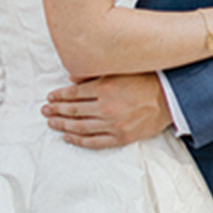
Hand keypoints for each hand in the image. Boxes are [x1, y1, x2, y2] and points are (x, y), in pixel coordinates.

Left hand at [43, 73, 171, 148]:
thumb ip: (94, 74)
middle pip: (73, 110)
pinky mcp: (120, 137)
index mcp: (104, 88)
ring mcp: (113, 125)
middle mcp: (106, 107)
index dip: (59, 96)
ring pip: (80, 127)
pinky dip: (78, 140)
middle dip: (56, 110)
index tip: (49, 97)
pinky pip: (94, 142)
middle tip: (44, 110)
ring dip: (62, 124)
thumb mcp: (118, 71)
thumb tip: (71, 78)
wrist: (168, 99)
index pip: (73, 94)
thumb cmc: (143, 81)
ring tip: (50, 122)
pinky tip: (67, 137)